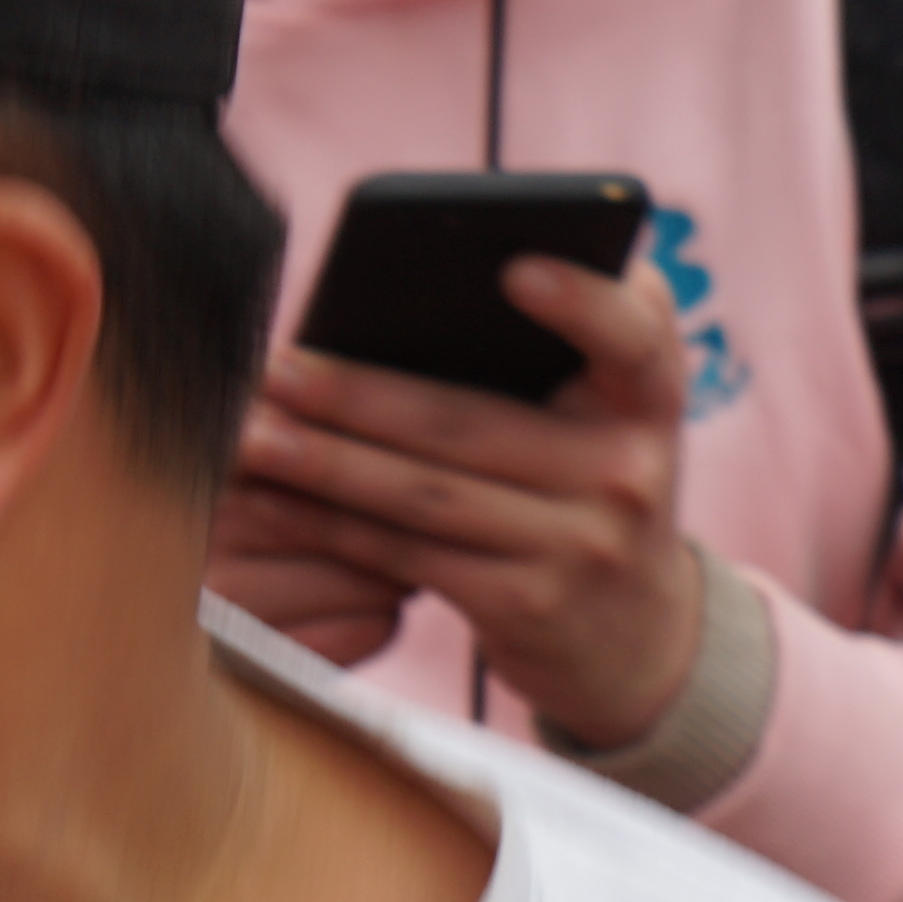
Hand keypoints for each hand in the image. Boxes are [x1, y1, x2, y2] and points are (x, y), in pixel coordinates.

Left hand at [231, 261, 709, 744]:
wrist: (635, 633)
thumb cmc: (592, 490)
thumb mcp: (610, 418)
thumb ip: (570, 349)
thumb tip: (431, 287)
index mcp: (651, 396)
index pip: (635, 335)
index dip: (580, 301)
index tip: (513, 268)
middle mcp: (629, 467)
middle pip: (471, 422)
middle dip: (358, 394)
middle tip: (273, 368)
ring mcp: (581, 544)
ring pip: (426, 494)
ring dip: (325, 463)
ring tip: (252, 434)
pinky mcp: (527, 606)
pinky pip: (410, 555)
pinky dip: (336, 526)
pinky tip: (278, 500)